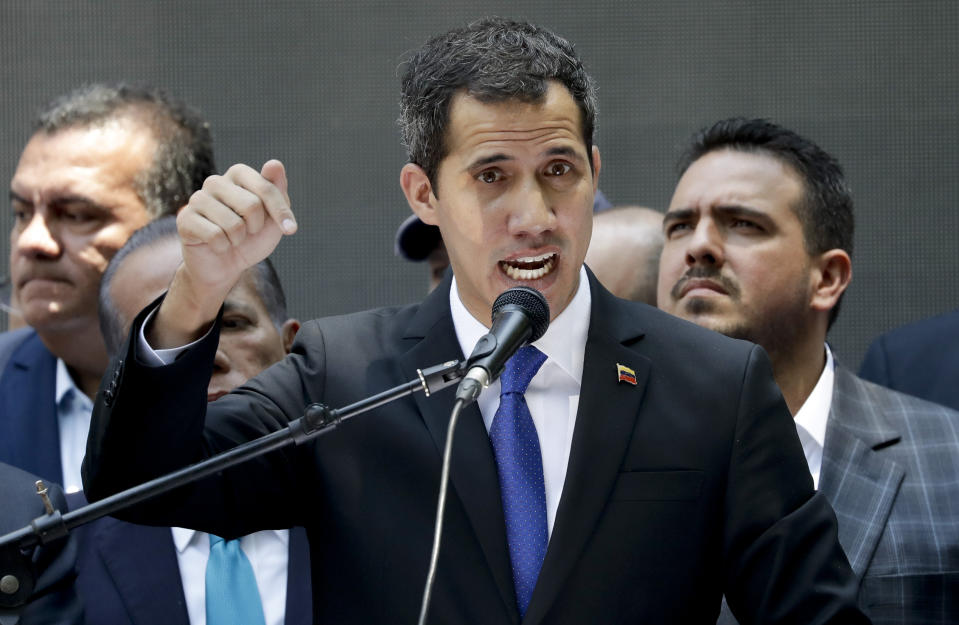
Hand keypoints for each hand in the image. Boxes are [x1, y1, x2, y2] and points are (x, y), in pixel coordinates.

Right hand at [150, 160, 296, 347]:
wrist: (225, 266)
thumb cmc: (251, 238)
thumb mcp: (272, 217)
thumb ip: (277, 191)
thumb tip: (274, 163)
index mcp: (238, 174)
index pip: (266, 187)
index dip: (280, 211)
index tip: (291, 230)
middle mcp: (215, 182)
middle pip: (251, 205)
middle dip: (256, 227)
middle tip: (247, 232)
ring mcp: (197, 199)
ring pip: (233, 224)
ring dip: (238, 240)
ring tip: (231, 238)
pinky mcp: (185, 219)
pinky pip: (215, 236)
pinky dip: (223, 247)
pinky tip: (217, 245)